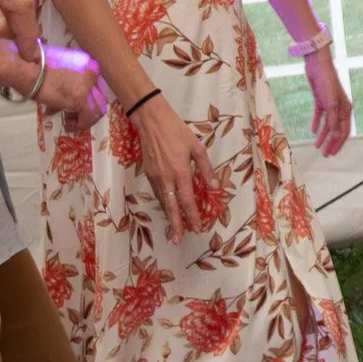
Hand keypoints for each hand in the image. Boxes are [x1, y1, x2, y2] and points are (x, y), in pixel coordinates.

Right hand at [25, 44, 106, 130]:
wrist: (27, 71)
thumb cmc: (35, 68)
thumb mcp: (59, 68)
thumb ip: (68, 80)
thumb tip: (65, 97)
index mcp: (87, 63)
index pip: (96, 85)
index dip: (88, 97)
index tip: (78, 104)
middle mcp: (92, 73)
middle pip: (99, 97)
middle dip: (88, 109)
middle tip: (75, 115)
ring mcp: (88, 85)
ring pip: (98, 109)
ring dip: (85, 118)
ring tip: (70, 121)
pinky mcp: (80, 98)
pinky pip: (88, 117)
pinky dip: (81, 125)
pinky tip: (69, 126)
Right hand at [132, 95, 216, 243]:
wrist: (151, 121)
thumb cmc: (177, 132)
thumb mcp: (197, 148)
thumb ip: (206, 170)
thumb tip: (215, 188)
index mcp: (180, 172)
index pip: (187, 200)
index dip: (192, 216)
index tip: (197, 228)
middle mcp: (166, 178)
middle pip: (172, 207)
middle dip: (176, 224)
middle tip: (178, 240)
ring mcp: (154, 176)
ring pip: (163, 201)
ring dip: (169, 216)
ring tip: (174, 230)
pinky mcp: (148, 173)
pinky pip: (157, 192)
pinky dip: (163, 203)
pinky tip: (168, 209)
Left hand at [305, 49, 351, 155]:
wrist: (318, 66)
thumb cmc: (327, 84)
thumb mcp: (331, 104)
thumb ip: (333, 121)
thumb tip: (335, 136)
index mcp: (345, 110)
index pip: (343, 132)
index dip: (338, 144)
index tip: (331, 154)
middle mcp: (339, 108)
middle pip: (336, 130)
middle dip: (331, 143)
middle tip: (325, 154)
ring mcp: (330, 104)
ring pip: (327, 124)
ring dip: (323, 135)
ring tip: (316, 146)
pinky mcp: (320, 100)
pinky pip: (319, 115)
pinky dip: (316, 123)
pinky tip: (312, 131)